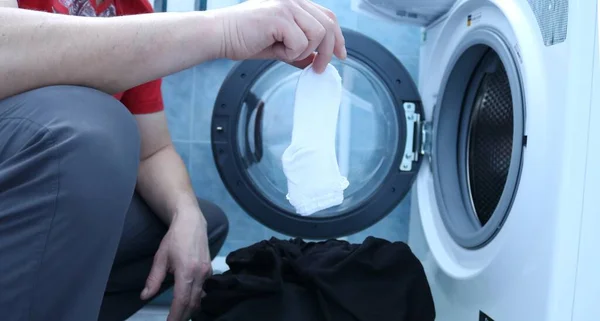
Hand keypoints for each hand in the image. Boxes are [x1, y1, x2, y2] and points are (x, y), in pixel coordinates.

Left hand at [140, 213, 211, 320]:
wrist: (192, 222)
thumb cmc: (174, 238)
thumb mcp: (160, 258)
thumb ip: (153, 279)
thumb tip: (145, 296)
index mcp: (186, 271)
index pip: (181, 300)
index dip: (175, 315)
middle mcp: (200, 274)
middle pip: (193, 303)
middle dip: (183, 316)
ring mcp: (207, 272)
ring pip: (200, 298)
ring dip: (191, 310)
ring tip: (180, 316)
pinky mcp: (210, 270)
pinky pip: (204, 290)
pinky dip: (197, 299)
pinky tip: (189, 302)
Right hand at [217, 0, 346, 72]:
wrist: (219, 35)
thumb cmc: (243, 38)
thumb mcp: (279, 46)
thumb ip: (300, 50)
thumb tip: (316, 61)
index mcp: (295, 2)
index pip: (328, 17)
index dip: (339, 38)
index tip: (341, 55)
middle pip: (328, 25)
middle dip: (328, 51)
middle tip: (319, 68)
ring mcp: (287, 5)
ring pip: (317, 34)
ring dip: (304, 52)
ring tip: (284, 53)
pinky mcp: (279, 16)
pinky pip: (301, 43)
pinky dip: (291, 53)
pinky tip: (276, 50)